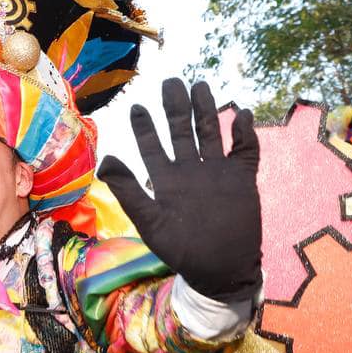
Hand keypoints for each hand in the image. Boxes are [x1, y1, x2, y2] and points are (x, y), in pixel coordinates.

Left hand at [97, 78, 261, 302]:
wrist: (221, 270)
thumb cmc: (181, 250)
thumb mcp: (149, 222)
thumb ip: (128, 191)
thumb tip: (105, 160)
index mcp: (167, 180)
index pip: (153, 147)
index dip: (144, 127)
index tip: (136, 107)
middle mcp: (191, 170)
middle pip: (183, 130)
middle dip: (177, 107)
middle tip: (172, 82)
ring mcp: (217, 172)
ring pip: (212, 133)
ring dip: (208, 110)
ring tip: (201, 86)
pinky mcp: (242, 178)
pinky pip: (245, 150)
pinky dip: (245, 133)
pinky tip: (243, 115)